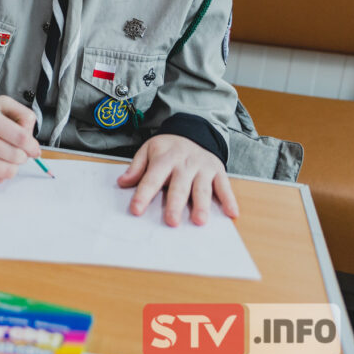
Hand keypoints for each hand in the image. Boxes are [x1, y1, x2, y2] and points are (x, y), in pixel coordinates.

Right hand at [0, 96, 40, 184]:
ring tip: (4, 157)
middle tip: (15, 151)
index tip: (33, 148)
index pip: (21, 137)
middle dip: (22, 155)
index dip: (32, 145)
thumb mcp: (1, 106)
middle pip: (16, 156)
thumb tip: (32, 145)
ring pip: (8, 171)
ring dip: (12, 166)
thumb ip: (23, 116)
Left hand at [117, 134, 238, 226]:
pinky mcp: (218, 171)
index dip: (143, 194)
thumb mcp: (148, 150)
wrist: (193, 132)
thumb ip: (136, 167)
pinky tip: (232, 213)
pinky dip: (229, 200)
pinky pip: (225, 186)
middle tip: (171, 222)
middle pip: (179, 186)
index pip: (151, 178)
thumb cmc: (167, 148)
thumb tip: (122, 182)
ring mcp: (203, 168)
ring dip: (202, 205)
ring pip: (202, 188)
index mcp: (164, 159)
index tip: (136, 210)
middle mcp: (185, 164)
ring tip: (199, 221)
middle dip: (174, 204)